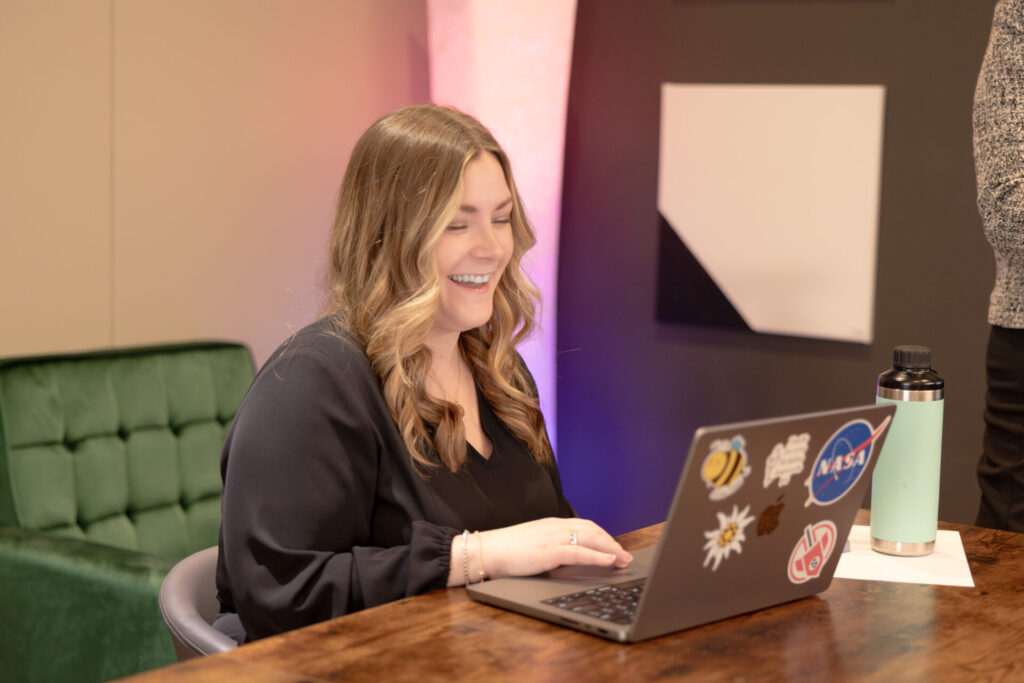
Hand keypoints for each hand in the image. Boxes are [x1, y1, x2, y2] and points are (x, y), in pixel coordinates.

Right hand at [476, 517, 631, 579]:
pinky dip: (598, 555)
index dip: (602, 536)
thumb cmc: (506, 551)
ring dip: (611, 549)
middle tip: (625, 555)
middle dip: (611, 542)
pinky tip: (609, 561)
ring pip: (591, 538)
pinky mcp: (550, 550)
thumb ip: (550, 547)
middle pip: (592, 530)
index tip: (614, 546)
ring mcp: (553, 537)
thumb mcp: (533, 545)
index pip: (584, 526)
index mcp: (551, 524)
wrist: (487, 550)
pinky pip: (580, 551)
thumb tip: (566, 559)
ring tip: (623, 559)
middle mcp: (555, 527)